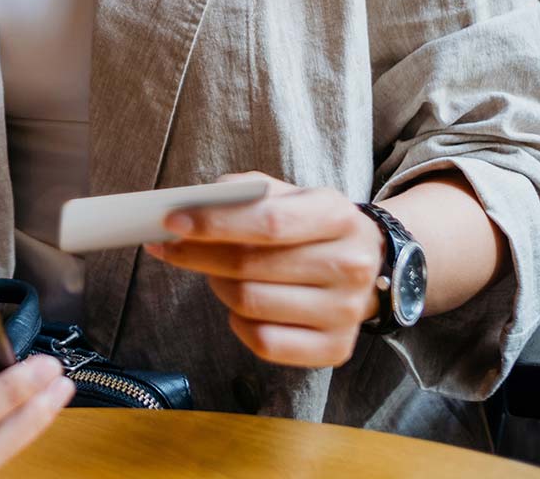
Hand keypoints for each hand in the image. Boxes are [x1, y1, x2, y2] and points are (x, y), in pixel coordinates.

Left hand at [142, 172, 386, 368]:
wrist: (368, 262)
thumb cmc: (312, 226)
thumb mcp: (291, 195)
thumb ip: (247, 191)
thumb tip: (194, 204)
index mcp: (338, 216)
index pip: (268, 223)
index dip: (214, 224)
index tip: (171, 222)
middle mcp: (350, 265)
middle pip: (250, 266)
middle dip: (197, 255)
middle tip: (171, 247)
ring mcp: (345, 312)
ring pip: (250, 304)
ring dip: (217, 286)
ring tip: (213, 273)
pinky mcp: (336, 348)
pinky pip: (264, 342)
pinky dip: (239, 324)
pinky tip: (240, 307)